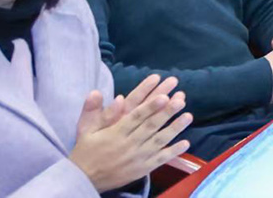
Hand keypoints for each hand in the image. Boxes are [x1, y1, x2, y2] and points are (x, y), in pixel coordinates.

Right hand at [68, 75, 190, 190]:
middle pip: (151, 126)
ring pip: (159, 141)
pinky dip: (174, 152)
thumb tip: (97, 92)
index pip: (135, 117)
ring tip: (188, 116)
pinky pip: (160, 159)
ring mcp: (137, 157)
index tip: (163, 96)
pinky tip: (186, 143)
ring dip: (175, 128)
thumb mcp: (85, 130)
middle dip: (167, 112)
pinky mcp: (142, 169)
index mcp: (115, 133)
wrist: (84, 179)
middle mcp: (128, 144)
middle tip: (181, 100)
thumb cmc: (86, 151)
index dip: (150, 106)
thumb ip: (92, 111)